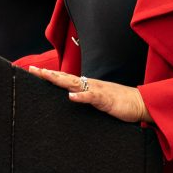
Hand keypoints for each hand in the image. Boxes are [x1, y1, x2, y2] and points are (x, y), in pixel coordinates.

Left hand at [28, 67, 152, 123]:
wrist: (140, 103)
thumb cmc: (119, 102)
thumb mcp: (98, 100)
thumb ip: (86, 97)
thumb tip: (72, 97)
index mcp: (87, 86)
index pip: (64, 78)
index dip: (50, 75)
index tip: (34, 71)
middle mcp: (90, 85)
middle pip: (65, 77)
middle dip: (48, 74)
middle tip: (32, 69)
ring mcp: (98, 90)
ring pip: (75, 83)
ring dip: (60, 80)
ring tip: (46, 76)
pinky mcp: (106, 99)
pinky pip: (92, 97)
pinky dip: (82, 97)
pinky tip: (71, 97)